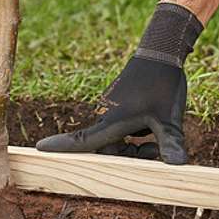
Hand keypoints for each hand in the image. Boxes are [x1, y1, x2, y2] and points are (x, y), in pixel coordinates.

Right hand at [35, 56, 187, 163]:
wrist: (162, 52)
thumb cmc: (162, 84)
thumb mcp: (169, 118)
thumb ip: (171, 143)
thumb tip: (178, 166)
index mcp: (112, 122)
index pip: (83, 141)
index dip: (61, 147)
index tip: (40, 148)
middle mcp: (107, 116)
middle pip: (107, 149)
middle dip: (129, 156)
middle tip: (156, 150)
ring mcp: (112, 109)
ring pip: (117, 139)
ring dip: (135, 145)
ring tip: (159, 137)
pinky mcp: (120, 103)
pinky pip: (122, 126)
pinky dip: (136, 132)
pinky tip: (154, 123)